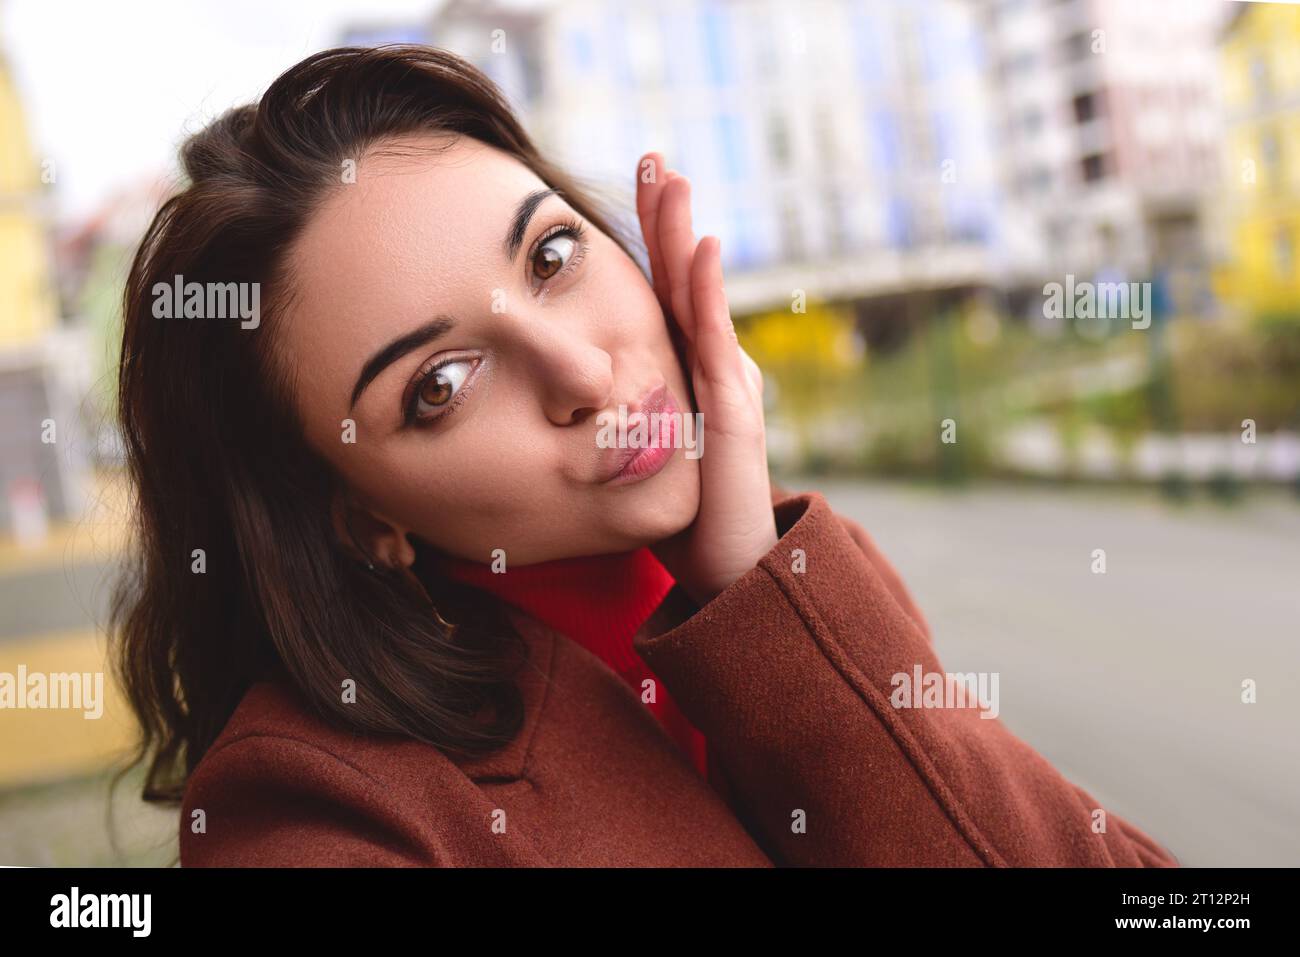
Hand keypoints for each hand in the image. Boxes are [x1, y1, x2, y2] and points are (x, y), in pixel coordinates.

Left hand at [635, 152, 777, 604]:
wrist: (723, 562)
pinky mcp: (733, 407)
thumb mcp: (638, 448)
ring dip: (685, 235)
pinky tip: (702, 249)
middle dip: (667, 216)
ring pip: (700, 293)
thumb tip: (568, 394)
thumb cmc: (680, 511)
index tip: (635, 185)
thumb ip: (617, 413)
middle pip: (683, 275)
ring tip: (674, 181)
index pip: (665, 288)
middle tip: (652, 158)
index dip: (650, 237)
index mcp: (683, 366)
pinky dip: (710, 292)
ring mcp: (726, 379)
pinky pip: (715, 340)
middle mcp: (710, 362)